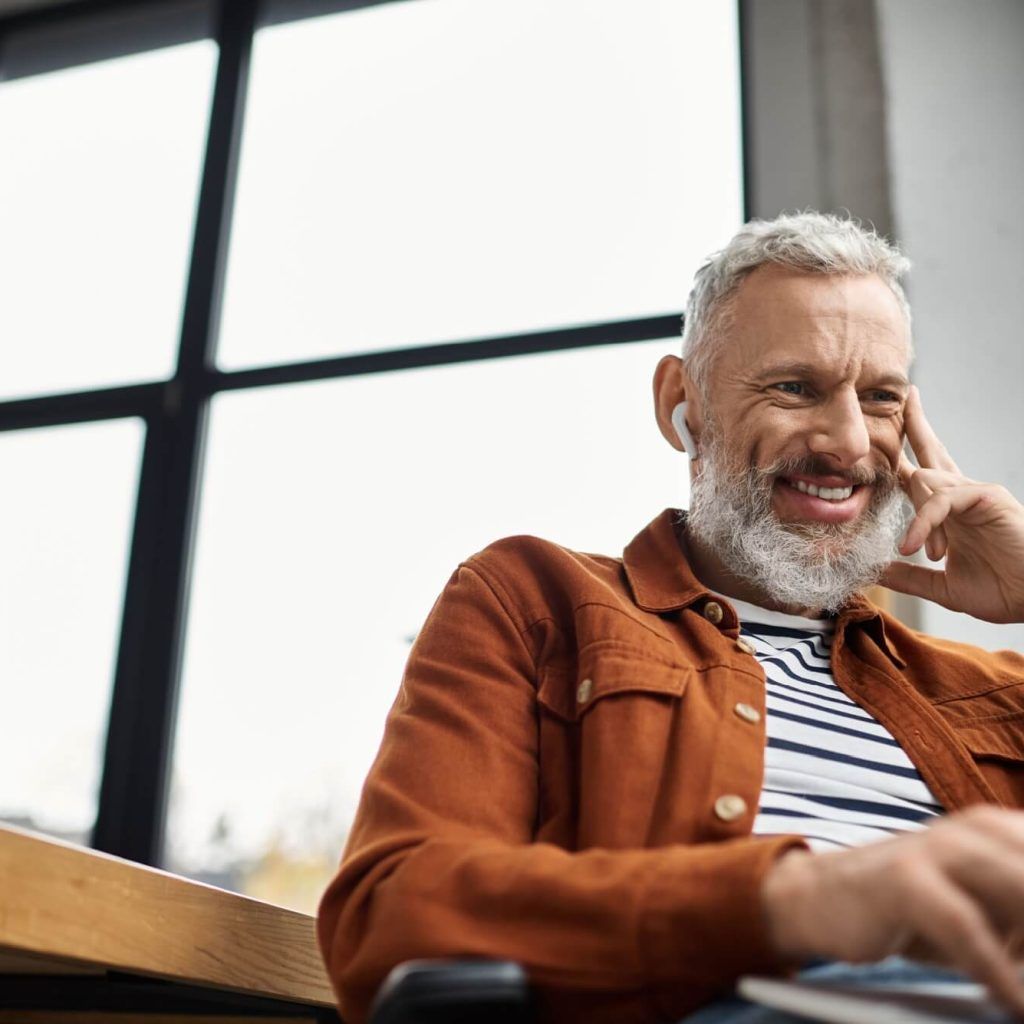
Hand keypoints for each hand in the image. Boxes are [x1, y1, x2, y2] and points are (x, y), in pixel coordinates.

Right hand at [761, 806, 1023, 1016]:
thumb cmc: (919, 911)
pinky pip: (967, 927)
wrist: (825, 896)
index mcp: (1006, 830)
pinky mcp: (906, 877)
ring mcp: (941, 847)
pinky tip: (1012, 1003)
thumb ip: (1023, 922)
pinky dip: (1000, 973)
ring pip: (1020, 893)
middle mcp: (980, 828)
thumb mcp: (989, 913)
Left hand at [879, 386, 1023, 622]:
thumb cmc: (1002, 590)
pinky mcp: (987, 496)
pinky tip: (917, 547)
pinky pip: (941, 498)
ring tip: (929, 553)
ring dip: (918, 520)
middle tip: (909, 395)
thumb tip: (875, 571)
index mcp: (950, 512)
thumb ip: (909, 577)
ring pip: (923, 481)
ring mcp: (976, 492)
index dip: (903, 455)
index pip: (919, 475)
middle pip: (930, 452)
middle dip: (916, 424)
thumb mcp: (942, 586)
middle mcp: (962, 495)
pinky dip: (923, 522)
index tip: (885, 437)